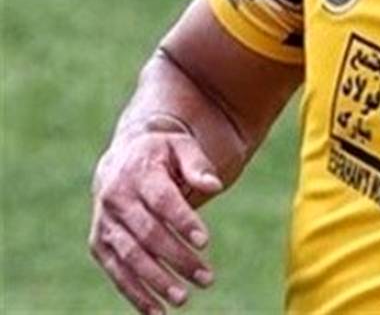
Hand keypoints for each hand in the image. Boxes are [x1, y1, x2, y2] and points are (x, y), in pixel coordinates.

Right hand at [89, 124, 223, 314]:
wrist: (126, 156)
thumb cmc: (163, 153)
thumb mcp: (182, 147)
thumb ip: (198, 165)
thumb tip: (214, 185)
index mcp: (138, 172)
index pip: (162, 200)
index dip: (183, 221)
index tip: (205, 242)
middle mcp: (116, 199)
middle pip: (148, 234)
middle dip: (177, 258)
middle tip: (207, 279)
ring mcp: (105, 223)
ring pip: (129, 257)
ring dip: (155, 281)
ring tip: (183, 299)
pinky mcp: (99, 243)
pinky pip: (116, 271)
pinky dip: (134, 293)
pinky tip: (156, 311)